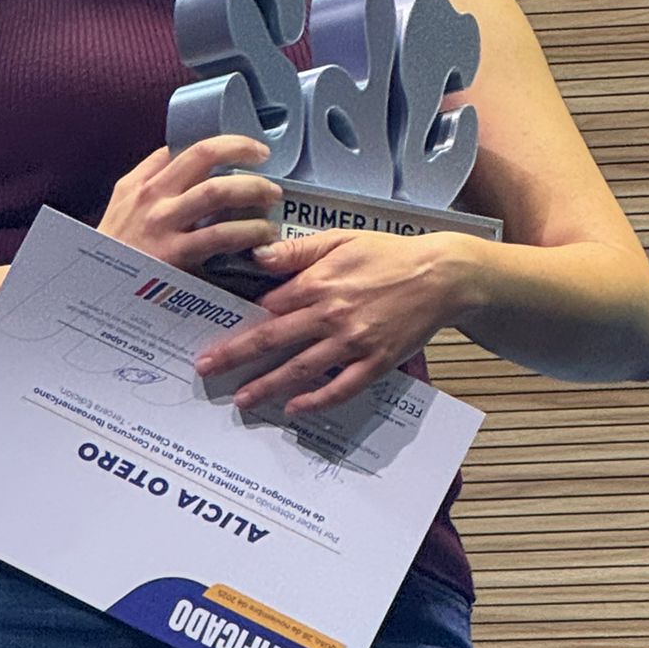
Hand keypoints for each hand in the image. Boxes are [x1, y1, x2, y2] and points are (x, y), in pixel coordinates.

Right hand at [98, 136, 281, 274]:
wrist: (91, 293)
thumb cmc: (115, 253)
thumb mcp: (122, 208)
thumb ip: (148, 180)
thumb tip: (176, 154)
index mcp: (141, 184)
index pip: (186, 148)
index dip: (226, 143)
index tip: (251, 148)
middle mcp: (152, 197)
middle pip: (204, 157)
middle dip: (241, 152)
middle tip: (264, 162)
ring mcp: (163, 225)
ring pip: (216, 193)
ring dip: (252, 191)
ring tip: (271, 202)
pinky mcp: (175, 256)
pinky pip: (220, 236)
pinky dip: (248, 232)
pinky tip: (261, 238)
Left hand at [193, 229, 483, 416]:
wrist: (441, 276)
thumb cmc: (389, 254)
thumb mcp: (340, 239)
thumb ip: (297, 250)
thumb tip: (258, 256)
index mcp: (318, 282)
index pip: (267, 305)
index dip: (240, 319)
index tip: (216, 331)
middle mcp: (330, 314)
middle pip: (272, 339)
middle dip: (235, 355)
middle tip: (206, 368)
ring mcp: (353, 342)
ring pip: (300, 369)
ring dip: (266, 385)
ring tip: (241, 398)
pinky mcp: (376, 362)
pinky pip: (340, 388)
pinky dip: (316, 401)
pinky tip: (294, 408)